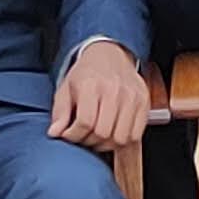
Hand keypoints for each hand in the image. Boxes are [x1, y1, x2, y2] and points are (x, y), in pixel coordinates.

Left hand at [47, 38, 151, 153]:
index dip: (74, 135)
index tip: (69, 135)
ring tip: (98, 136)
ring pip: (120, 138)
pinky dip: (123, 141)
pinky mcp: (144, 103)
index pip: (85, 122)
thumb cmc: (86, 74)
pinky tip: (112, 133)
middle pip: (103, 132)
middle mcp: (114, 89)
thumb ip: (60, 113)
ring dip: (106, 144)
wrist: (109, 54)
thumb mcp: (66, 88)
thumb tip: (54, 133)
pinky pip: (135, 135)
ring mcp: (132, 96)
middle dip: (89, 141)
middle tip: (83, 136)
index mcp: (91, 84)